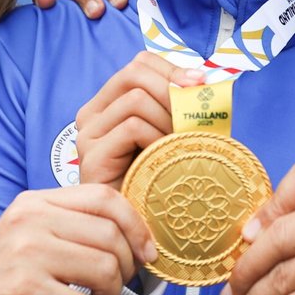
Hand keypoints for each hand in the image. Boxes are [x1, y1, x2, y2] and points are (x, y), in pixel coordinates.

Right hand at [0, 184, 154, 294]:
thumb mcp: (28, 239)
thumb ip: (71, 228)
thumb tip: (135, 237)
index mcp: (35, 203)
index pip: (106, 196)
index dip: (137, 225)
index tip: (146, 253)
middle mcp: (30, 222)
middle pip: (112, 237)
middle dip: (125, 272)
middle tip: (106, 293)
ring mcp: (26, 256)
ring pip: (106, 272)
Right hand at [75, 51, 205, 187]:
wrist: (137, 230)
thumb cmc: (158, 182)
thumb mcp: (173, 135)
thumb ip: (183, 107)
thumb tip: (206, 77)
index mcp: (109, 104)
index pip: (139, 64)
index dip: (172, 68)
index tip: (200, 83)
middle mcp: (92, 115)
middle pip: (134, 73)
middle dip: (171, 90)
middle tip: (191, 118)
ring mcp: (87, 135)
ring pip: (136, 98)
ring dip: (167, 120)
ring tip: (175, 146)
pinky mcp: (91, 156)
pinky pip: (133, 127)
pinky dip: (157, 139)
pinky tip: (162, 160)